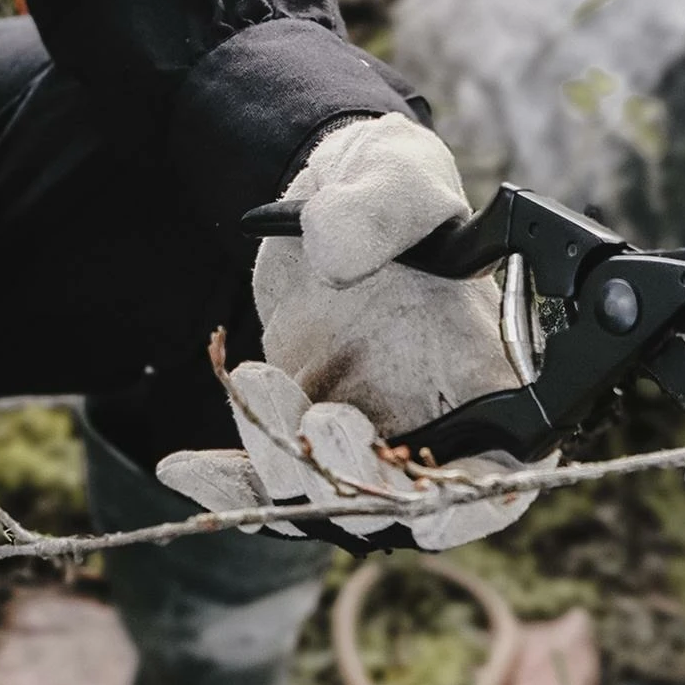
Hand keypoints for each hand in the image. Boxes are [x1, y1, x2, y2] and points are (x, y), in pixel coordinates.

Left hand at [158, 114, 550, 548]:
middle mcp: (433, 432)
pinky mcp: (301, 446)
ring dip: (287, 464)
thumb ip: (385, 208)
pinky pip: (266, 485)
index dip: (474, 509)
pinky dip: (228, 484)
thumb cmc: (389, 190)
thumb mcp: (398, 175)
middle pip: (402, 504)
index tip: (432, 509)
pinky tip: (183, 467)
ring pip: (326, 500)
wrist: (322, 206)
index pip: (501, 479)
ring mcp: (364, 448)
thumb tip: (337, 254)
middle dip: (358, 480)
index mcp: (490, 385)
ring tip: (256, 379)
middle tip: (325, 419)